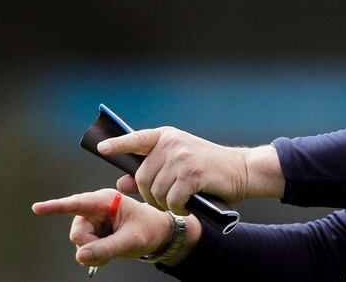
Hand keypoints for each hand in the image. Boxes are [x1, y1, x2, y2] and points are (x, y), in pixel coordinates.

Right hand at [31, 189, 177, 267]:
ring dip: (94, 250)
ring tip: (114, 246)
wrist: (156, 233)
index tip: (37, 208)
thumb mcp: (132, 240)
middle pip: (77, 232)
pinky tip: (108, 248)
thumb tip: (81, 255)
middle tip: (112, 246)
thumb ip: (107, 248)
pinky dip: (94, 253)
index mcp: (107, 200)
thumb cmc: (148, 230)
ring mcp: (91, 220)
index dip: (57, 206)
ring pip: (79, 242)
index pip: (78, 204)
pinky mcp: (91, 230)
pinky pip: (83, 247)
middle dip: (91, 245)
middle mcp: (95, 207)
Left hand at [97, 126, 283, 213]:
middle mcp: (172, 144)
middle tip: (166, 201)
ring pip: (155, 192)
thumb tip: (121, 181)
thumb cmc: (210, 170)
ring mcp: (181, 157)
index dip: (119, 144)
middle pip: (142, 177)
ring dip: (165, 205)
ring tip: (180, 202)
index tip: (102, 148)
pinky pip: (172, 199)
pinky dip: (178, 208)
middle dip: (150, 196)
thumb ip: (151, 171)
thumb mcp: (178, 165)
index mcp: (167, 137)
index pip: (137, 139)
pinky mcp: (191, 174)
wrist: (243, 170)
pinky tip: (188, 205)